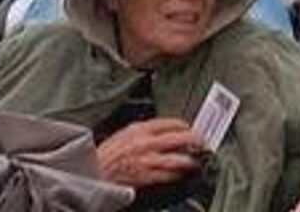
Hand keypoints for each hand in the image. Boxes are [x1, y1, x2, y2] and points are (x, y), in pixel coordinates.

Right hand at [94, 123, 209, 190]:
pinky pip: (166, 176)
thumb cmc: (108, 152)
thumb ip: (144, 130)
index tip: (190, 127)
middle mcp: (146, 143)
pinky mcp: (146, 177)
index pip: (168, 123)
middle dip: (193, 139)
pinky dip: (177, 174)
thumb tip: (161, 130)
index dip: (183, 125)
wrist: (95, 171)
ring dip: (189, 160)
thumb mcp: (125, 132)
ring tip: (197, 160)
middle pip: (177, 138)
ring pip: (175, 159)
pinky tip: (183, 174)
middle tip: (203, 141)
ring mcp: (147, 161)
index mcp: (140, 129)